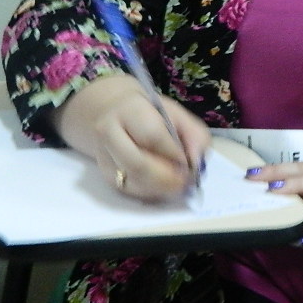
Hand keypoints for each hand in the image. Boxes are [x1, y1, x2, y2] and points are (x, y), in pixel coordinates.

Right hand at [50, 74, 210, 200]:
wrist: (112, 112)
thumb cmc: (150, 113)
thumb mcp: (177, 114)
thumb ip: (194, 134)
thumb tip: (198, 162)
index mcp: (130, 110)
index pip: (152, 136)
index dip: (175, 154)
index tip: (190, 163)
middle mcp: (109, 132)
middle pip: (137, 164)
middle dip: (168, 178)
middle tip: (186, 180)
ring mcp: (104, 155)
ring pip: (131, 182)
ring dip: (160, 189)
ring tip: (178, 184)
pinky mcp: (105, 174)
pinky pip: (129, 190)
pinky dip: (151, 193)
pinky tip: (163, 186)